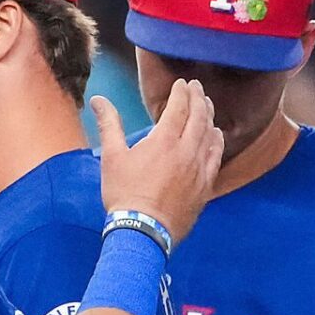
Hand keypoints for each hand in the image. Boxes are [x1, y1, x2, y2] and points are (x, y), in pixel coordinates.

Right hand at [93, 82, 223, 244]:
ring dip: (209, 116)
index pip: (178, 107)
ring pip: (210, 134)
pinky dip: (217, 141)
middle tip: (197, 87)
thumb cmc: (124, 194)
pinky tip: (216, 135)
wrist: (143, 230)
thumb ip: (109, 125)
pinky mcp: (205, 185)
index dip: (181, 92)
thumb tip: (98, 100)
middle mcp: (186, 150)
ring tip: (206, 105)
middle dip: (198, 98)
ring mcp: (199, 168)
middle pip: (199, 116)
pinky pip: (216, 157)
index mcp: (163, 140)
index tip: (182, 83)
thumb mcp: (112, 157)